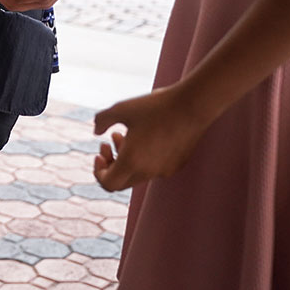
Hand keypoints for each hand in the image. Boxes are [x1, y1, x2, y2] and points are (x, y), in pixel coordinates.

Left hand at [92, 84, 211, 191]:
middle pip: (122, 181)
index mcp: (133, 162)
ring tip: (121, 134)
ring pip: (137, 173)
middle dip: (110, 164)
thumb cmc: (154, 106)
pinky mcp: (177, 164)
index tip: (99, 153)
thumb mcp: (120, 108)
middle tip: (106, 142)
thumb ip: (102, 121)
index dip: (99, 172)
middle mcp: (149, 171)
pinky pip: (153, 167)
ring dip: (125, 157)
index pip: (109, 184)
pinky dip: (142, 157)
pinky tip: (144, 135)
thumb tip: (96, 132)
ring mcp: (165, 170)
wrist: (192, 105)